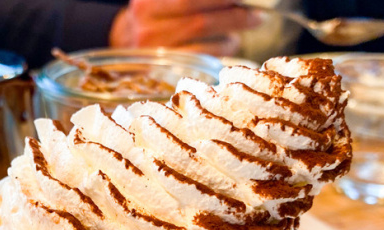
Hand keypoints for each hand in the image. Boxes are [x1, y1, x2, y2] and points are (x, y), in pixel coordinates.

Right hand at [109, 0, 259, 54]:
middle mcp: (146, 20)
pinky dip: (222, 48)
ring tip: (251, 22)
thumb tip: (235, 0)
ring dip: (233, 28)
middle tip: (257, 11)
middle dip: (233, 12)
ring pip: (201, 32)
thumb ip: (194, 2)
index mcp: (147, 0)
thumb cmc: (156, 18)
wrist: (126, 47)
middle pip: (198, 14)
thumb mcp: (164, 3)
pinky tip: (231, 42)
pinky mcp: (162, 69)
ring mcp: (153, 47)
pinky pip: (200, 56)